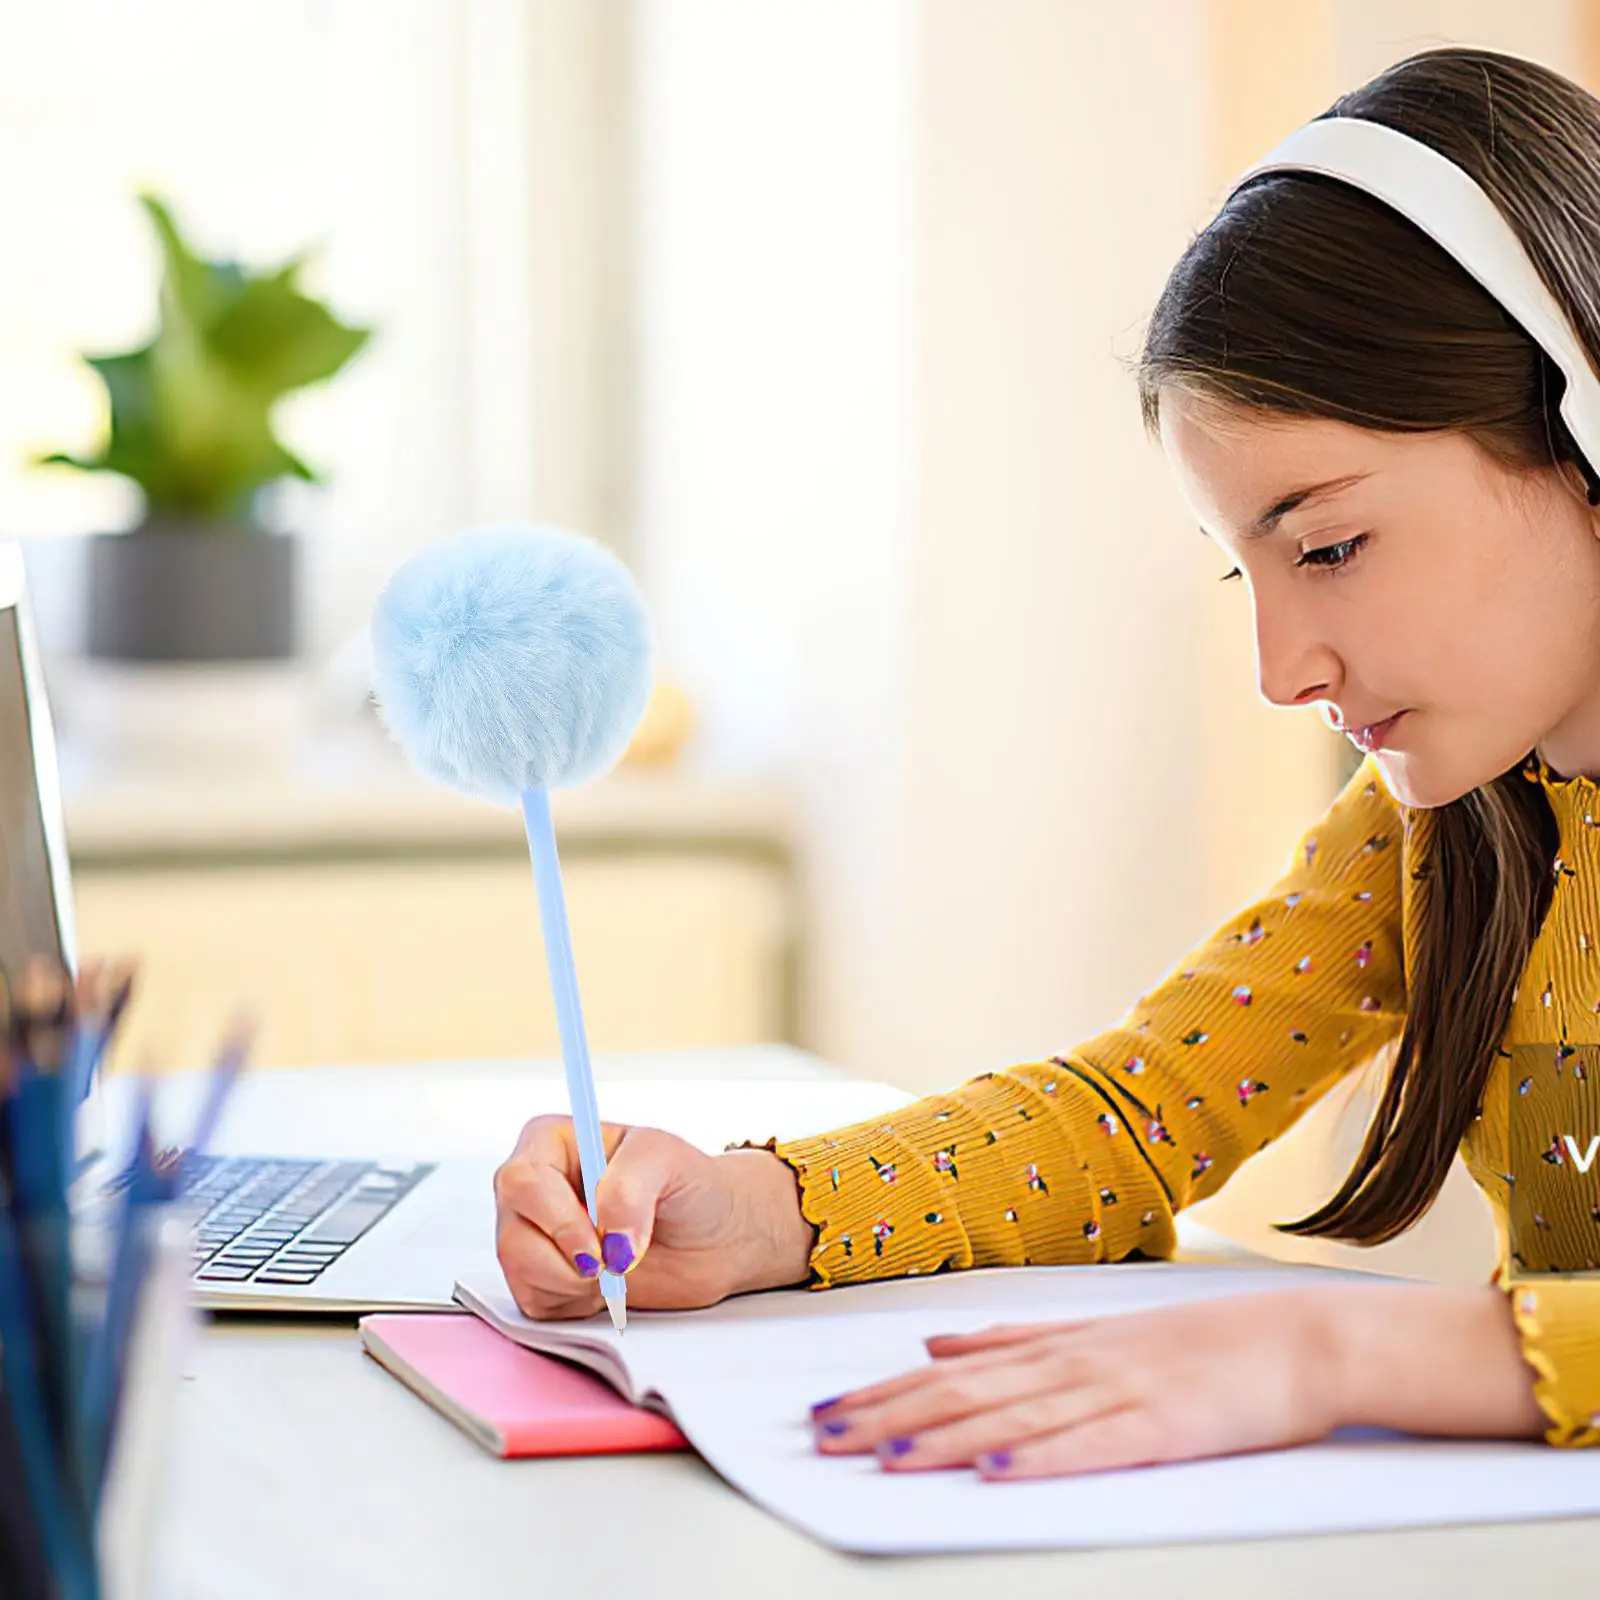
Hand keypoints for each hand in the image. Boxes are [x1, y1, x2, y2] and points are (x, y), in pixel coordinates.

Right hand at [494, 1118, 813, 1318]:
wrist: (713, 1237)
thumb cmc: (689, 1185)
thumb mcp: (668, 1159)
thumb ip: (630, 1187)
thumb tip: (608, 1240)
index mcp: (552, 1143)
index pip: (521, 1180)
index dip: (556, 1220)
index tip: (599, 1245)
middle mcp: (534, 1187)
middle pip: (512, 1234)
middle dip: (567, 1260)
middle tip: (612, 1264)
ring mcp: (534, 1234)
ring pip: (519, 1271)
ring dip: (573, 1283)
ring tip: (615, 1268)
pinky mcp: (542, 1278)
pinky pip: (534, 1302)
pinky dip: (574, 1303)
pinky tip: (604, 1285)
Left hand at [811, 1288, 1339, 1478]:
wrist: (1299, 1340)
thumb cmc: (1198, 1344)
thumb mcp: (1093, 1331)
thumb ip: (1012, 1338)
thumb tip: (934, 1344)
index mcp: (1054, 1345)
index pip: (949, 1373)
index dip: (883, 1393)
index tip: (825, 1411)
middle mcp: (1073, 1363)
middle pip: (965, 1395)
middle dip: (888, 1418)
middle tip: (823, 1438)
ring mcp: (1116, 1392)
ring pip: (1012, 1418)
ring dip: (944, 1439)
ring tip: (885, 1457)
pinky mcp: (1162, 1429)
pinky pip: (1090, 1447)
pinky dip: (1039, 1460)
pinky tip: (995, 1472)